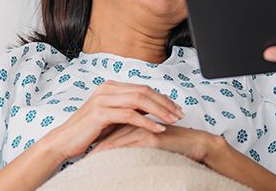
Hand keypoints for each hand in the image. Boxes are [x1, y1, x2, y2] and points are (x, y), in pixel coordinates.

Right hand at [39, 80, 183, 161]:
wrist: (64, 140)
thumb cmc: (88, 131)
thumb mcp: (111, 117)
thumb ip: (128, 109)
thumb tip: (150, 109)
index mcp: (111, 86)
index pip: (143, 88)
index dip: (162, 98)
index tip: (176, 108)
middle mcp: (107, 88)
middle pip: (144, 91)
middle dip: (165, 103)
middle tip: (180, 114)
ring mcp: (103, 99)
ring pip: (139, 100)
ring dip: (159, 111)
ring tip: (173, 121)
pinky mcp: (101, 113)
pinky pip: (130, 115)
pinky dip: (147, 122)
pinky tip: (158, 129)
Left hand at [90, 124, 218, 163]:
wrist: (194, 144)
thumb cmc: (174, 142)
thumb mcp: (150, 137)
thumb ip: (135, 135)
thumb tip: (117, 144)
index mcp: (138, 117)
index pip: (113, 122)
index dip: (98, 132)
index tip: (84, 143)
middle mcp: (140, 119)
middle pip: (111, 127)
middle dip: (95, 138)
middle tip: (80, 149)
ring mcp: (145, 127)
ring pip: (118, 136)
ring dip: (102, 147)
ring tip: (88, 157)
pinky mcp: (152, 137)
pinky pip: (130, 144)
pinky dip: (116, 151)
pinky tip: (106, 158)